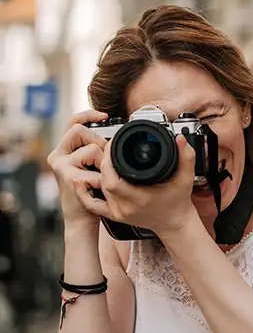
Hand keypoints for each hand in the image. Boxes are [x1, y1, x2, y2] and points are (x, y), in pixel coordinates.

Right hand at [47, 110, 107, 225]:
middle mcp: (58, 155)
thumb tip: (113, 137)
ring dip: (103, 162)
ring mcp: (61, 165)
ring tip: (100, 177)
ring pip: (92, 148)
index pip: (72, 122)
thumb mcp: (92, 167)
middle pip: (81, 130)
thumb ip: (96, 151)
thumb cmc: (90, 191)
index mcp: (64, 150)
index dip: (88, 114)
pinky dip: (103, 179)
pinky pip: (97, 169)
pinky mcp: (69, 176)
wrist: (81, 218)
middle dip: (98, 142)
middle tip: (103, 160)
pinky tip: (98, 188)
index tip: (105, 115)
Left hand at [74, 134, 197, 235]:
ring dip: (96, 173)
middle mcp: (125, 207)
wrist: (175, 223)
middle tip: (106, 148)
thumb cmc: (179, 202)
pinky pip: (93, 205)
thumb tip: (180, 139)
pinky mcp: (114, 215)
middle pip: (102, 181)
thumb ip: (186, 157)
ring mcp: (118, 213)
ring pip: (97, 190)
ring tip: (97, 158)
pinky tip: (81, 181)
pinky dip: (84, 193)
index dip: (108, 159)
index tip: (112, 144)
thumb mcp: (185, 178)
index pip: (112, 178)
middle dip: (102, 162)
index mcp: (139, 198)